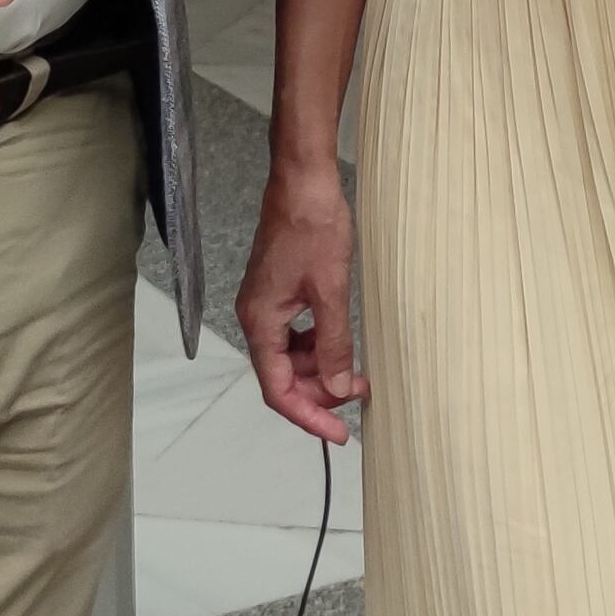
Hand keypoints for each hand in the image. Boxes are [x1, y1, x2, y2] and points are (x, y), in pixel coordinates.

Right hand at [238, 160, 366, 442]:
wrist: (303, 180)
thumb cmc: (314, 227)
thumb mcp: (331, 290)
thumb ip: (333, 343)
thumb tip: (339, 387)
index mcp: (260, 322)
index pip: (277, 389)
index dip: (308, 416)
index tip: (338, 434)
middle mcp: (256, 317)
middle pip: (281, 376)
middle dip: (318, 392)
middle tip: (358, 395)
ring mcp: (265, 304)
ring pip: (288, 356)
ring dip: (319, 369)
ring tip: (355, 373)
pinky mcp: (278, 291)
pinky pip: (292, 334)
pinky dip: (315, 346)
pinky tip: (338, 343)